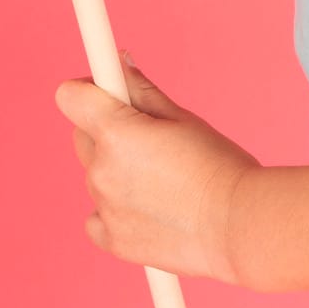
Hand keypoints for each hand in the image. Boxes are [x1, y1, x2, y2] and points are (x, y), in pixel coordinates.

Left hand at [54, 54, 261, 286]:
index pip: (69, 96)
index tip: (108, 94)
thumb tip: (118, 66)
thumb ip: (141, 91)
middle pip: (82, 137)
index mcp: (116, 132)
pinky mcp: (112, 241)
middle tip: (149, 142)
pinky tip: (149, 210)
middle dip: (106, 132)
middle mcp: (101, 170)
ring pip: (95, 177)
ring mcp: (104, 209)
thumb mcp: (182, 117)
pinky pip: (97, 217)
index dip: (88, 91)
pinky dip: (115, 211)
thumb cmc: (218, 166)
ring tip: (162, 182)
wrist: (239, 225)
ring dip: (115, 172)